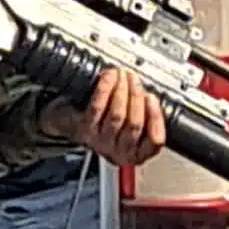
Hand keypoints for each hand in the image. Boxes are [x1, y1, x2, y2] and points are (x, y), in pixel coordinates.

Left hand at [40, 66, 167, 168]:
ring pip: (117, 115)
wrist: (73, 125)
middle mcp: (120, 152)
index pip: (155, 141)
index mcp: (138, 153)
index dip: (155, 117)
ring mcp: (101, 143)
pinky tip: (109, 78)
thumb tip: (146, 91)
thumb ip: (145, 114)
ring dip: (122, 90)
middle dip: (136, 96)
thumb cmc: (108, 123)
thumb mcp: (132, 127)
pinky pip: (97, 108)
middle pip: (134, 124)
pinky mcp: (85, 130)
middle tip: (134, 79)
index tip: (152, 97)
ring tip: (123, 75)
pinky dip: (105, 90)